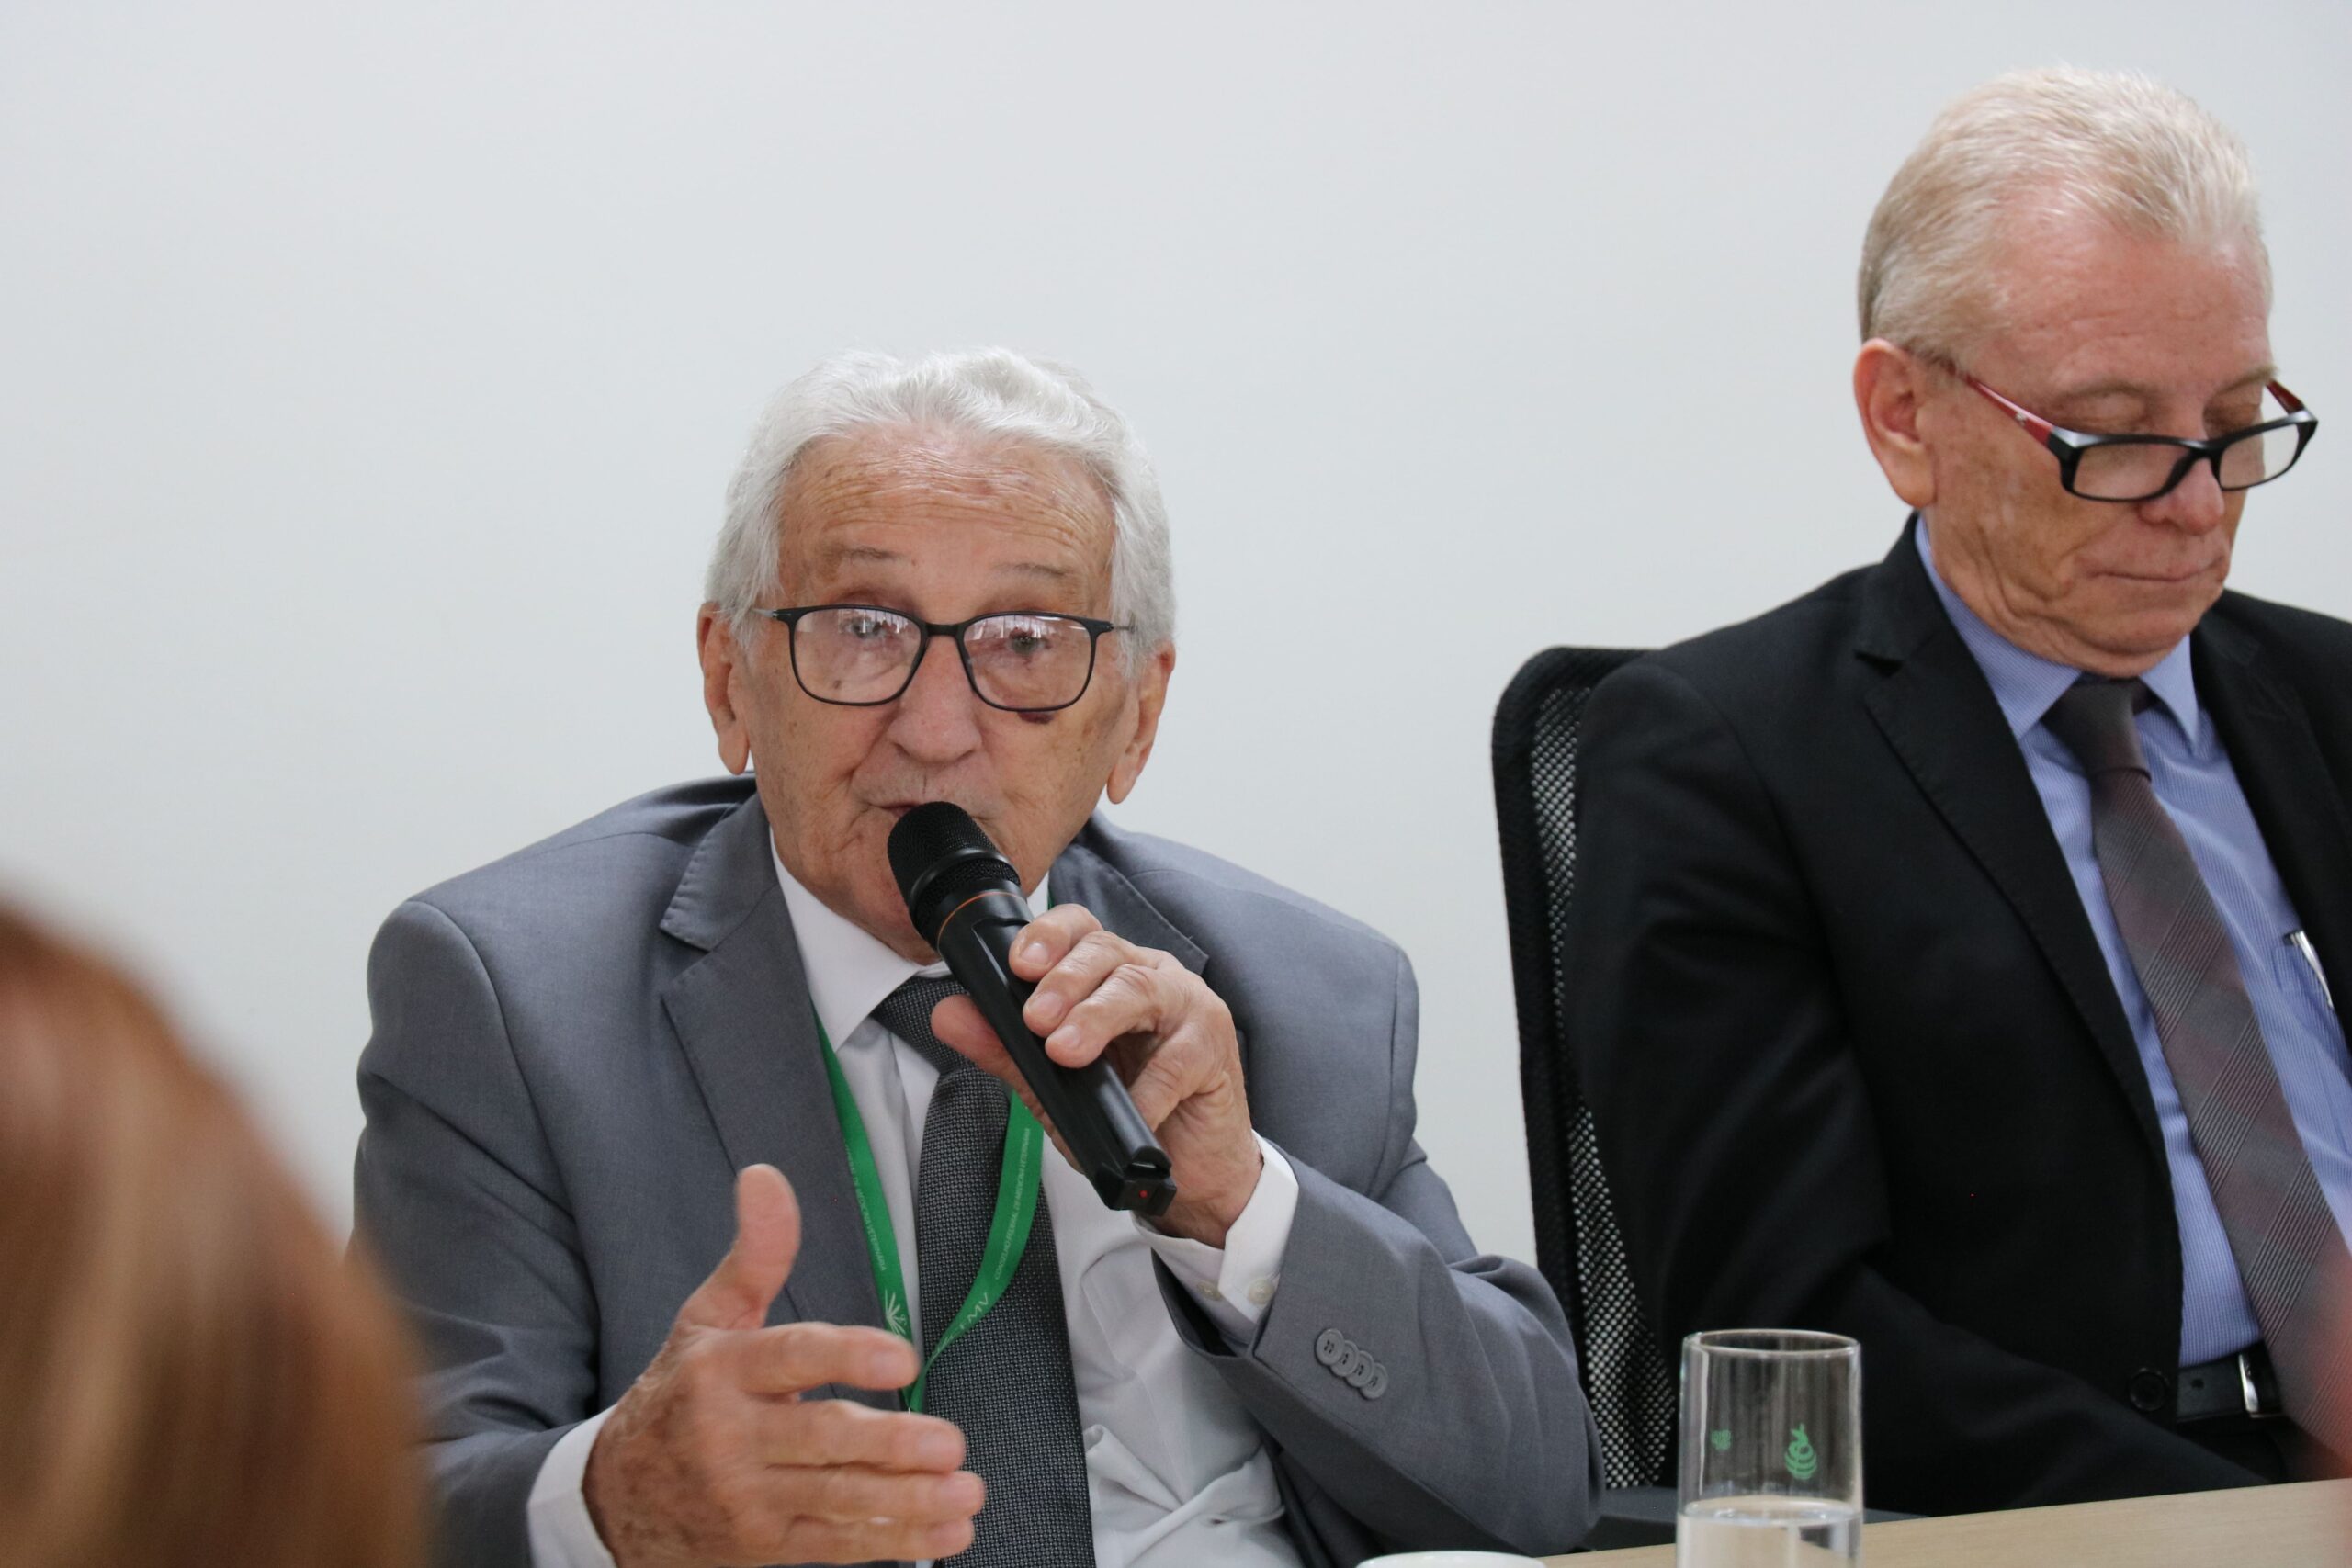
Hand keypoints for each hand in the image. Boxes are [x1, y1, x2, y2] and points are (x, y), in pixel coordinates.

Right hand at [583, 1166, 982, 1566]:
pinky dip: (895, 1543)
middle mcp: (730, 1437)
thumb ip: (755, 1254)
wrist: (613, 1496)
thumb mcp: (706, 1318)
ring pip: (836, 1500)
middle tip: (949, 1442)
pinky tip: (946, 1535)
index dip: (847, 1357)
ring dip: (907, 1501)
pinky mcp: (764, 1545)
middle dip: (889, 1444)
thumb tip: (766, 1177)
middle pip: (819, 1439)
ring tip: (965, 1492)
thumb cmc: (678, 1394)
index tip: (903, 1360)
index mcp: (721, 1370)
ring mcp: (747, 1498)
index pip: (790, 1358)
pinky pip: (835, 1545)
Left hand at [931, 905, 1261, 1245]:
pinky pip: (1176, 1061)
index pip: (1080, 930)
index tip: (1017, 964)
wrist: (1190, 1168)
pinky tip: (1128, 1110)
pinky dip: (1146, 1090)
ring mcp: (1187, 1008)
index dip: (1048, 936)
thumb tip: (951, 1015)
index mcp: (1111, 974)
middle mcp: (1151, 978)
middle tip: (1035, 1020)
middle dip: (1064, 981)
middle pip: (1107, 952)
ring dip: (1097, 1017)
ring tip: (1065, 1051)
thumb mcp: (1055, 1085)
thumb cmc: (1130, 1113)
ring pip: (1140, 989)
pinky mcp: (1213, 1050)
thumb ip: (1007, 1048)